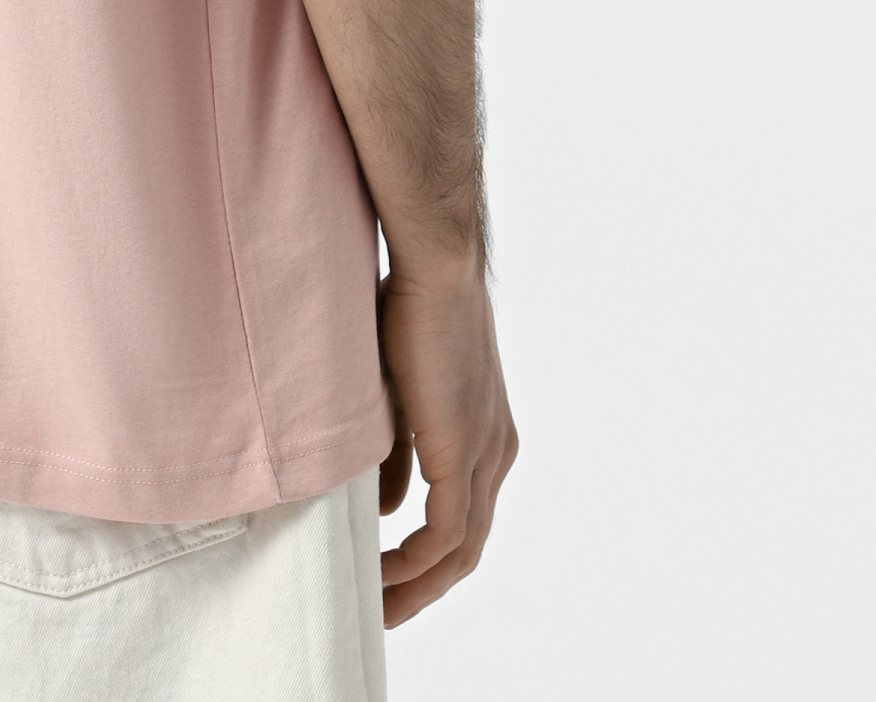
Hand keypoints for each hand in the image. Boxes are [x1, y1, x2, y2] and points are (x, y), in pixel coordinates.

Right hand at [375, 259, 517, 625]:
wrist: (436, 263)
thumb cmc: (411, 307)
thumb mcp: (399, 391)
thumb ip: (398, 452)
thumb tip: (386, 505)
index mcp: (486, 435)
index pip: (464, 517)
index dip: (429, 556)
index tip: (389, 577)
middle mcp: (496, 452)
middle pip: (468, 548)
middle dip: (425, 588)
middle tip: (383, 613)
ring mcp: (486, 453)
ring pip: (462, 550)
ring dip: (420, 586)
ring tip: (379, 606)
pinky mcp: (465, 450)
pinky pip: (448, 532)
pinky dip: (418, 560)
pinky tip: (387, 570)